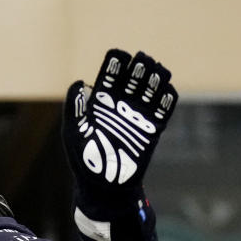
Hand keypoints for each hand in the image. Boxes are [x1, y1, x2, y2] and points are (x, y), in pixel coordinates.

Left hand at [62, 49, 177, 191]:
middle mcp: (120, 106)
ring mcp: (137, 117)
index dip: (116, 64)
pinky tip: (167, 90)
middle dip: (139, 67)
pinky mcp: (151, 131)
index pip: (110, 76)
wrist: (103, 185)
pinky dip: (167, 100)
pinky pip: (163, 111)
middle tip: (143, 59)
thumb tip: (79, 82)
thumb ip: (75, 106)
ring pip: (150, 91)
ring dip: (155, 79)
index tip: (120, 55)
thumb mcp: (73, 131)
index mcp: (100, 103)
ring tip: (157, 70)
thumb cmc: (84, 159)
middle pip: (133, 79)